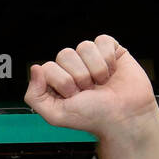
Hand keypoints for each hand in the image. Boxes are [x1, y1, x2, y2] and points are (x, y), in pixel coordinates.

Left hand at [25, 36, 156, 137]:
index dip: (62, 83)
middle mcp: (71, 67)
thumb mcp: (55, 114)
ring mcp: (90, 57)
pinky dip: (108, 59)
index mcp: (56, 80)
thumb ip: (35, 96)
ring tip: (101, 83)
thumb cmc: (91, 117)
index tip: (73, 97)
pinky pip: (102, 41)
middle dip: (79, 76)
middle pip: (64, 54)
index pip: (48, 67)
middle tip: (88, 90)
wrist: (123, 116)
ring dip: (95, 69)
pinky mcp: (110, 49)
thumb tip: (34, 68)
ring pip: (84, 47)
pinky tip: (112, 71)